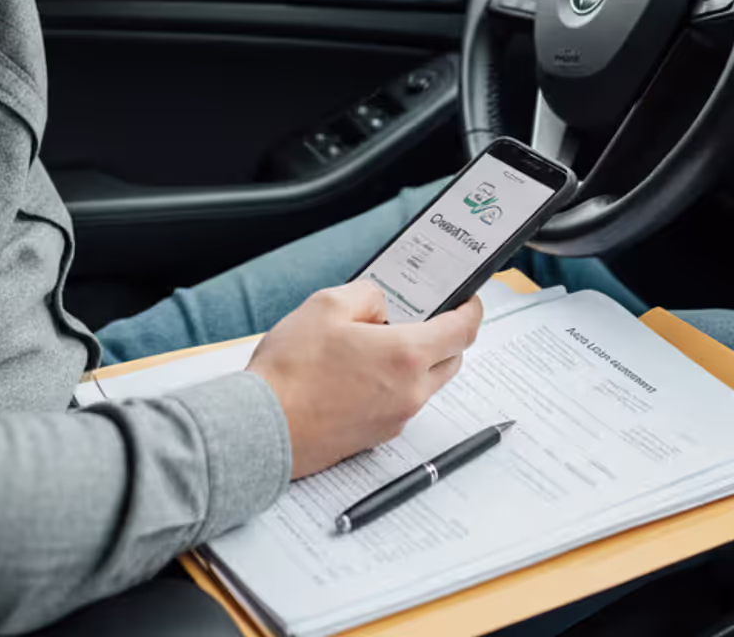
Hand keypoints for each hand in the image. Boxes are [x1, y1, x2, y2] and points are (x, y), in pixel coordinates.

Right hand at [246, 282, 484, 478]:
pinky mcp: (376, 438)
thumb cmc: (290, 371)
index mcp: (407, 356)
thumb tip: (382, 306)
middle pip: (451, 359)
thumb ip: (368, 296)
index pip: (463, 330)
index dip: (471, 309)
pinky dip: (394, 386)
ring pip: (426, 384)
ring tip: (378, 344)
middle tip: (421, 318)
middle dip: (445, 336)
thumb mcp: (326, 305)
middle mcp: (410, 392)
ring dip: (416, 363)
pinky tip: (360, 373)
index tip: (468, 299)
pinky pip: (400, 404)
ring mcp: (395, 419)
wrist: (262, 428)